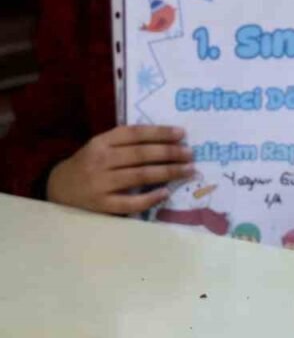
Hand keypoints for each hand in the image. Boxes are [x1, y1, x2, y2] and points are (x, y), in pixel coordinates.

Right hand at [46, 126, 192, 214]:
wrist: (58, 189)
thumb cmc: (89, 164)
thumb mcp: (101, 146)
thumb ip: (125, 142)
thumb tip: (166, 138)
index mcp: (101, 142)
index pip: (135, 134)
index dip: (160, 132)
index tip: (182, 133)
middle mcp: (100, 160)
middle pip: (141, 154)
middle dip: (170, 153)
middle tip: (190, 153)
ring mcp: (100, 183)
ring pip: (140, 175)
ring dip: (168, 172)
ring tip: (188, 170)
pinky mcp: (101, 204)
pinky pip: (130, 202)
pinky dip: (150, 197)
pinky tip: (166, 192)